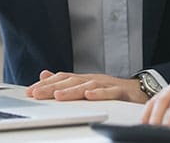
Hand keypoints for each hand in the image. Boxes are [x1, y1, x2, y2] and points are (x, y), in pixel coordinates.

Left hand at [25, 70, 147, 102]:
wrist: (139, 90)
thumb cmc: (111, 88)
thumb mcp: (86, 85)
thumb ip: (65, 81)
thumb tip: (44, 74)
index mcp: (84, 79)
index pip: (62, 78)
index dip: (46, 84)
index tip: (30, 91)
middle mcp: (93, 79)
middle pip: (70, 81)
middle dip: (52, 87)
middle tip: (37, 93)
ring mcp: (106, 84)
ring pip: (87, 86)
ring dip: (72, 90)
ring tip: (58, 95)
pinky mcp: (120, 92)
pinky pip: (109, 92)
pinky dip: (99, 93)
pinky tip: (89, 95)